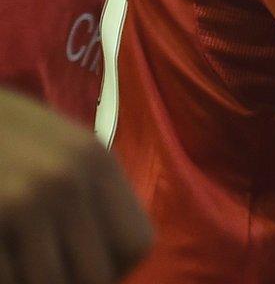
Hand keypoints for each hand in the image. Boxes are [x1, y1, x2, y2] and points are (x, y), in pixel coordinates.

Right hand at [0, 88, 153, 283]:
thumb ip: (92, 194)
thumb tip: (112, 259)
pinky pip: (6, 280)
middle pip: (96, 274)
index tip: (85, 266)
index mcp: (96, 161)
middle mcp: (67, 182)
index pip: (137, 243)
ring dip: (30, 282)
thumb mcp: (61, 146)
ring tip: (18, 260)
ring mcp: (22, 202)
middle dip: (70, 280)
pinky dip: (3, 278)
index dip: (114, 267)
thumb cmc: (2, 131)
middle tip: (43, 267)